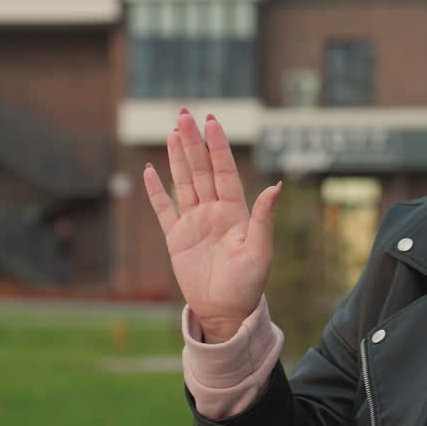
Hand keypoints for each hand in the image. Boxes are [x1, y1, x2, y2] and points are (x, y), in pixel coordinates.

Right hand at [142, 110, 281, 343]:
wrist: (226, 311)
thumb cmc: (248, 284)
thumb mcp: (260, 251)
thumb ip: (263, 218)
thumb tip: (275, 186)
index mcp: (235, 211)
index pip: (224, 171)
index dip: (217, 146)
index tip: (211, 121)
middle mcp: (214, 211)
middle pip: (201, 170)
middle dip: (193, 142)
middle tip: (184, 114)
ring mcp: (194, 222)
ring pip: (184, 182)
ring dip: (177, 158)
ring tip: (172, 132)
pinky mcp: (177, 238)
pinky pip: (164, 209)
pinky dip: (156, 191)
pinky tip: (151, 170)